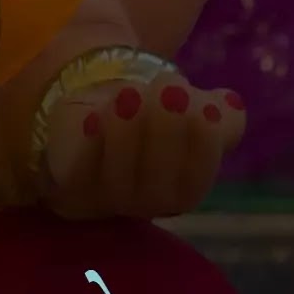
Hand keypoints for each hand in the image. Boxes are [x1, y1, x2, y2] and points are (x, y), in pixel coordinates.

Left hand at [41, 71, 243, 219]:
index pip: (198, 180)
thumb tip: (226, 106)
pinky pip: (78, 173)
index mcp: (184, 188)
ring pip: (118, 179)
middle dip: (167, 134)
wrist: (91, 113)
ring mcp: (104, 202)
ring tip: (130, 93)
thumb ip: (220, 112)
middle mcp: (146, 204)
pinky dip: (88, 144)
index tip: (205, 103)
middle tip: (168, 89)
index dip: (204, 145)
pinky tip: (95, 115)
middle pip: (160, 187)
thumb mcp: (194, 106)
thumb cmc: (151, 112)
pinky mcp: (68, 189)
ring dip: (127, 132)